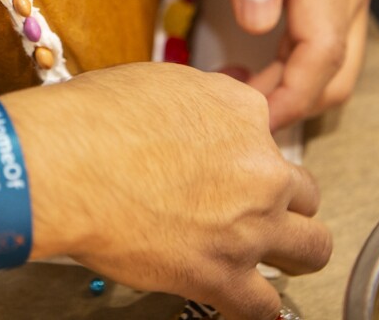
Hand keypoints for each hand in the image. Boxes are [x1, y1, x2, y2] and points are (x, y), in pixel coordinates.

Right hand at [10, 63, 329, 319]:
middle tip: (253, 210)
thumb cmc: (91, 120)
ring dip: (292, 252)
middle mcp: (258, 167)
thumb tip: (188, 121)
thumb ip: (193, 103)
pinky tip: (243, 301)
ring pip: (312, 247)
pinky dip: (256, 307)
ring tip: (274, 259)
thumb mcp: (154, 82)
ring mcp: (248, 224)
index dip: (242, 152)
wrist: (66, 164)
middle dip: (280, 201)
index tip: (225, 165)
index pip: (265, 134)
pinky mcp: (222, 275)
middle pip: (303, 192)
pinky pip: (265, 307)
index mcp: (240, 111)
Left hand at [166, 0, 378, 128]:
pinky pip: (317, 38)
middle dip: (290, 101)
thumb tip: (263, 23)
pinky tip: (244, 69)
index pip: (324, 50)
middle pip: (336, 66)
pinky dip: (288, 66)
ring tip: (228, 95)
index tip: (248, 124)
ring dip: (289, 87)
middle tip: (227, 115)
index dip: (290, 95)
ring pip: (330, 58)